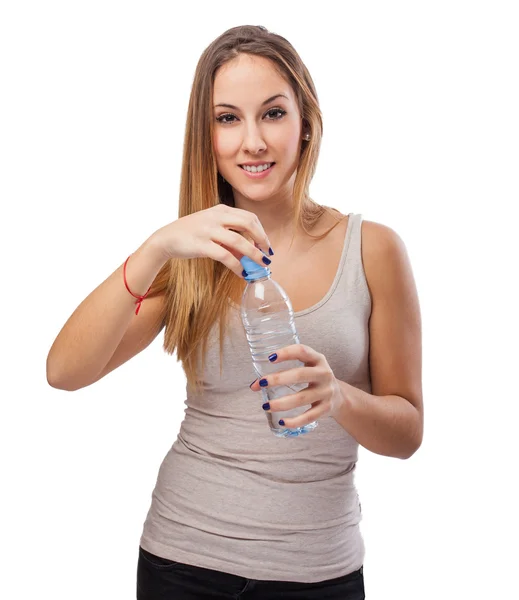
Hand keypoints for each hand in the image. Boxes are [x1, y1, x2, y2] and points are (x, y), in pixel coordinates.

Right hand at [150, 204, 272, 277]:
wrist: (166, 238)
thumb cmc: (191, 234)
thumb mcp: (212, 228)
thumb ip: (230, 237)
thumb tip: (249, 255)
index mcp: (221, 209)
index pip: (249, 217)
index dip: (262, 231)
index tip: (266, 244)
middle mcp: (216, 217)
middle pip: (248, 224)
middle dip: (262, 240)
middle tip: (267, 254)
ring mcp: (208, 230)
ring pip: (239, 241)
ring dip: (254, 254)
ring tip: (261, 265)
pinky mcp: (201, 244)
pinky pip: (225, 256)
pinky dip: (237, 266)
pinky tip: (242, 273)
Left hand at [249, 343, 344, 428]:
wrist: (340, 397)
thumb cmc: (314, 379)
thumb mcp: (307, 367)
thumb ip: (284, 370)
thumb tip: (254, 385)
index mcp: (318, 359)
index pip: (302, 351)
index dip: (286, 353)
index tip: (270, 357)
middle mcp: (324, 374)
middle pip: (300, 375)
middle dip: (278, 379)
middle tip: (261, 382)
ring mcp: (326, 392)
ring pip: (302, 398)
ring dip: (282, 403)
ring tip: (266, 406)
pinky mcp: (326, 409)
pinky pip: (309, 416)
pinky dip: (294, 421)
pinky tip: (281, 421)